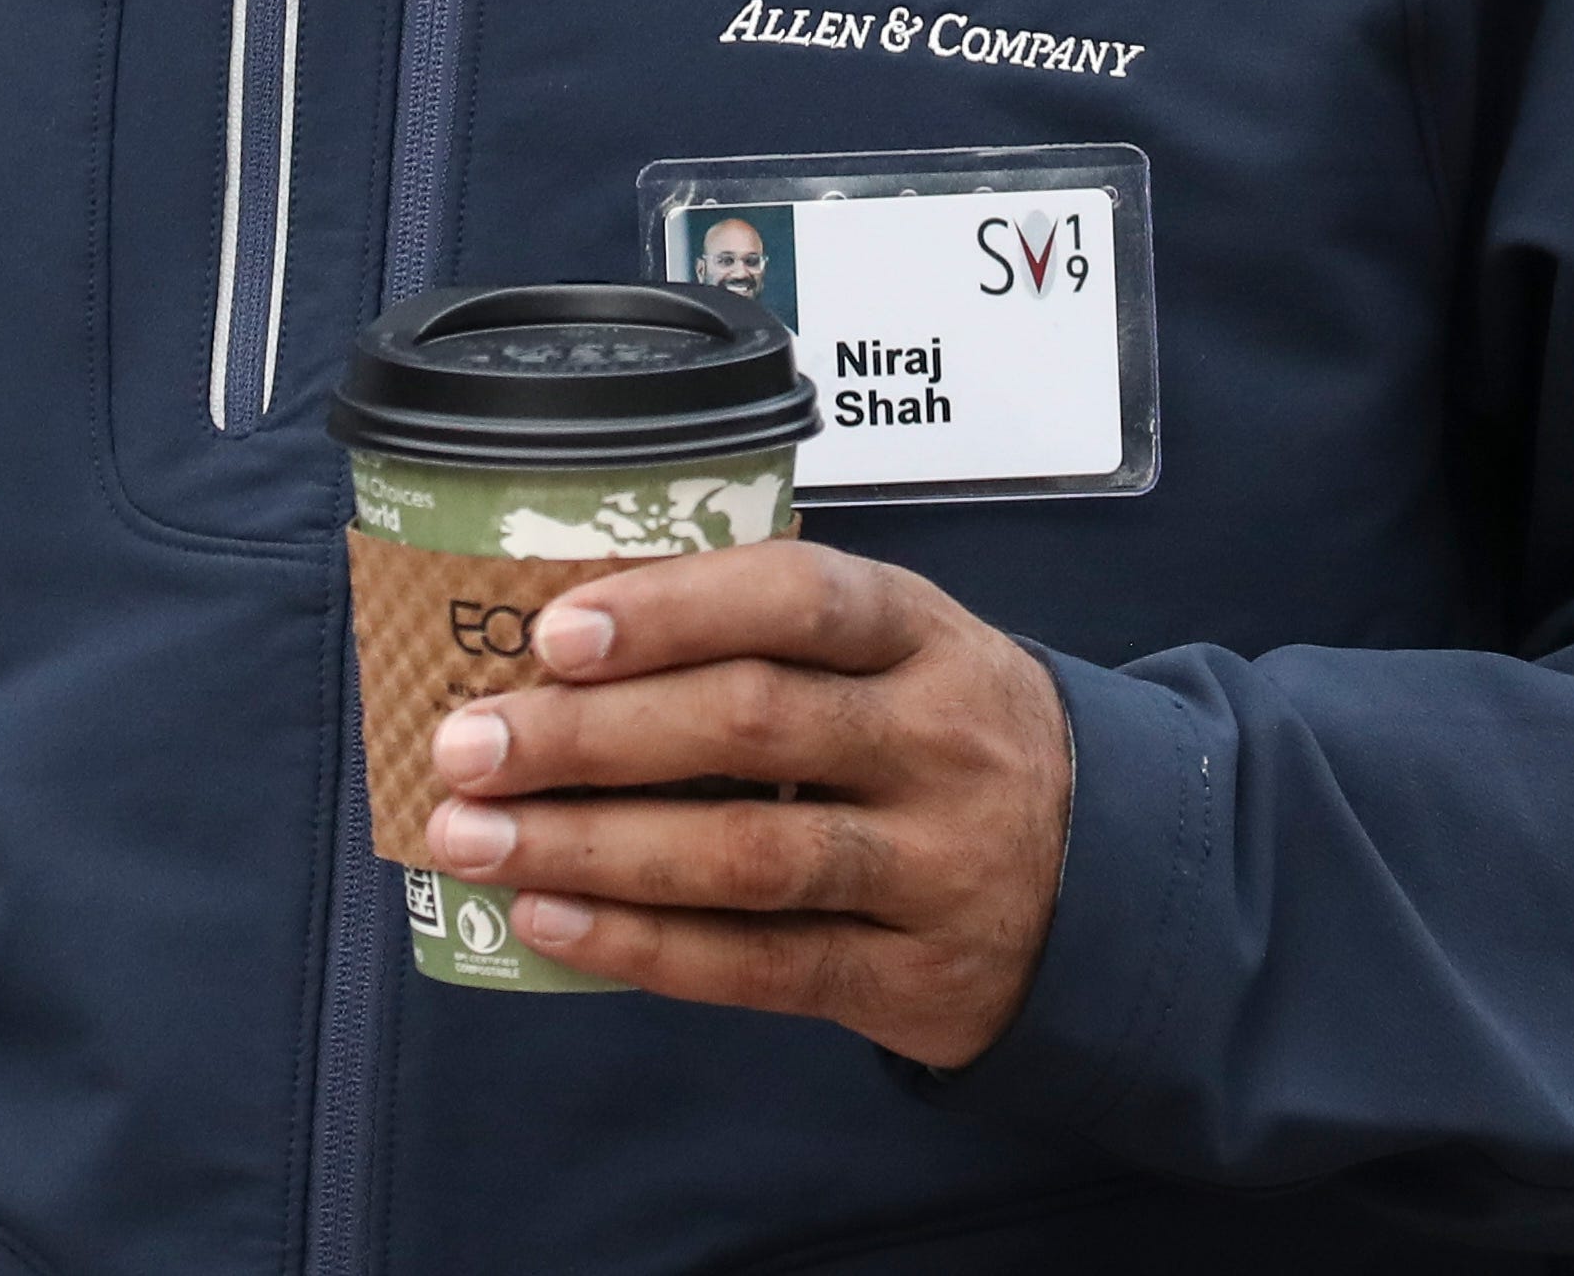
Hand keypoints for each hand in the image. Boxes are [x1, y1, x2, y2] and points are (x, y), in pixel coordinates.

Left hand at [419, 538, 1071, 1066]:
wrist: (1105, 878)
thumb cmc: (947, 736)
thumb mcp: (904, 653)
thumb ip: (775, 638)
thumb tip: (564, 642)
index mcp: (926, 636)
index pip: (802, 598)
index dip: (676, 609)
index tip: (557, 630)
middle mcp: (937, 741)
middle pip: (752, 724)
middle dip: (590, 735)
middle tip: (468, 743)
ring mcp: (931, 864)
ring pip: (745, 855)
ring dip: (591, 847)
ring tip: (474, 839)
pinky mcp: (910, 976)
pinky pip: (759, 965)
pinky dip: (641, 946)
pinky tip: (547, 921)